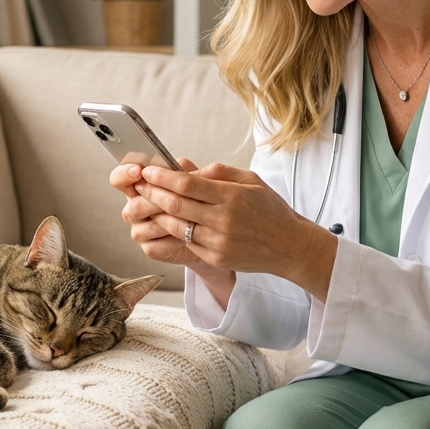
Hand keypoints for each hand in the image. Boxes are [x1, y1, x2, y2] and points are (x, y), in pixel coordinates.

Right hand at [111, 158, 204, 266]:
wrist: (206, 231)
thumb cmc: (196, 201)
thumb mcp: (196, 181)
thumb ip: (189, 172)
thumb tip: (194, 167)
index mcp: (139, 186)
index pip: (119, 178)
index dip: (124, 174)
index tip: (138, 171)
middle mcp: (135, 208)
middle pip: (134, 205)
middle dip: (157, 202)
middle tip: (177, 199)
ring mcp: (140, 229)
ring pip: (144, 227)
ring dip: (168, 222)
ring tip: (188, 219)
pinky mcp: (150, 248)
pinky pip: (155, 246)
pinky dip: (173, 241)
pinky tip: (186, 236)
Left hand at [132, 162, 337, 299]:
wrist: (289, 246)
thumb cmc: (270, 209)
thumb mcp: (252, 180)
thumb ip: (220, 172)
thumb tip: (189, 170)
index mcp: (232, 196)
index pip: (187, 185)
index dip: (163, 177)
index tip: (149, 170)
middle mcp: (223, 220)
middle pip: (176, 205)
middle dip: (152, 193)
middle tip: (140, 184)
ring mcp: (219, 242)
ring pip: (176, 226)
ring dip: (157, 213)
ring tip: (147, 202)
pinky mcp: (216, 258)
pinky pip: (187, 242)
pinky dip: (174, 230)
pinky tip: (166, 221)